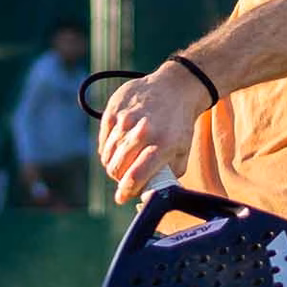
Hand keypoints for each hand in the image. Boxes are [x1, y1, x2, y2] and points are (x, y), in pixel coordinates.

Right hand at [97, 62, 212, 204]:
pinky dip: (108, 148)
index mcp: (162, 144)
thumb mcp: (182, 152)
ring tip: (124, 161)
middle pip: (117, 168)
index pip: (135, 176)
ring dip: (113, 163)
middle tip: (125, 178)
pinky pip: (103, 140)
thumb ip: (167, 175)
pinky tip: (119, 145)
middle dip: (119, 178)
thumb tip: (150, 193)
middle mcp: (143, 132)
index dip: (126, 191)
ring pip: (107, 155)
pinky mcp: (113, 110)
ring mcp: (126, 119)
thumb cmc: (179, 124)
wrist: (175, 88)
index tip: (121, 198)